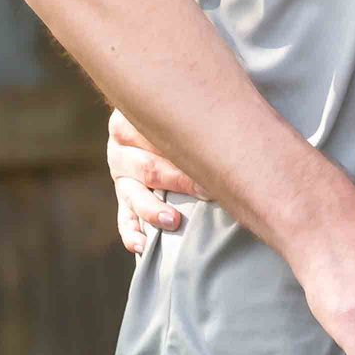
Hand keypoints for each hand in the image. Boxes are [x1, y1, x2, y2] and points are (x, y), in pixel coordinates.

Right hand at [107, 109, 203, 256]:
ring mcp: (120, 175)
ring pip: (133, 195)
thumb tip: (234, 121)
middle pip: (148, 167)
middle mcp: (121, 147)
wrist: (156, 122)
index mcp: (133, 119)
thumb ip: (195, 115)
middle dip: (179, 181)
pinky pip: (124, 218)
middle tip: (207, 192)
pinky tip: (142, 245)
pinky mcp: (124, 198)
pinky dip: (132, 233)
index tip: (213, 162)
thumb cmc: (183, 115)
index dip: (185, 149)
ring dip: (153, 209)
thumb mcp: (182, 109)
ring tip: (173, 221)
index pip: (155, 135)